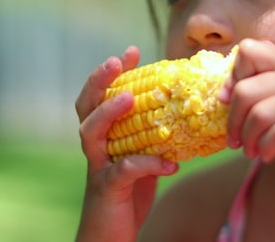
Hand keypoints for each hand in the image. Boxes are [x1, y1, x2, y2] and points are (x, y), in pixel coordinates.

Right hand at [75, 46, 177, 241]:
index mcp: (104, 136)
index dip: (112, 73)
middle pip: (85, 106)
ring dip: (109, 112)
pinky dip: (148, 164)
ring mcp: (97, 168)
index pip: (101, 96)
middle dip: (99, 80)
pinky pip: (124, 171)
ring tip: (130, 97)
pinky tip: (170, 163)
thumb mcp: (144, 158)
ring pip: (91, 133)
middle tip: (116, 61)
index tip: (132, 51)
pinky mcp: (107, 190)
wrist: (112, 236)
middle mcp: (95, 147)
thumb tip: (189, 112)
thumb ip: (155, 136)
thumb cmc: (130, 194)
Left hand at [222, 39, 274, 191]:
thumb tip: (222, 94)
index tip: (228, 102)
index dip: (232, 77)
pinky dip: (265, 149)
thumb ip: (251, 90)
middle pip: (246, 90)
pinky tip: (267, 155)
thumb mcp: (273, 103)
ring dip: (248, 139)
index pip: (249, 51)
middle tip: (234, 140)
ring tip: (250, 150)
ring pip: (261, 114)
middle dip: (233, 121)